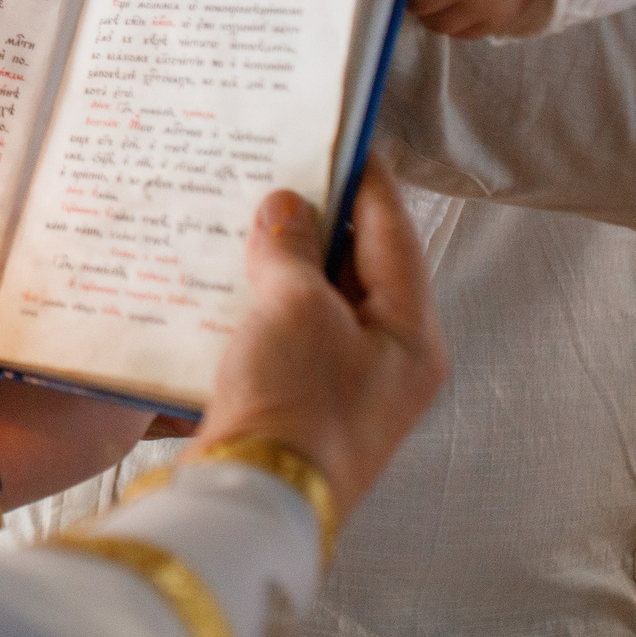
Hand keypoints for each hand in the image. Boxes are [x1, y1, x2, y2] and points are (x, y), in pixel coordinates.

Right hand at [192, 166, 449, 512]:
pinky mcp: (299, 404)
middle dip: (317, 220)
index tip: (341, 134)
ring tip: (244, 214)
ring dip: (283, 261)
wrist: (252, 502)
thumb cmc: (295, 402)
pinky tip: (223, 276)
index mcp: (412, 335)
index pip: (394, 234)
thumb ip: (293, 248)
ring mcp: (344, 387)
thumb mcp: (295, 307)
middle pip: (357, 268)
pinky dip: (260, 301)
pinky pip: (286, 334)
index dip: (366, 180)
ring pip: (317, 301)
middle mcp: (388, 362)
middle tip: (278, 168)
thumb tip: (288, 208)